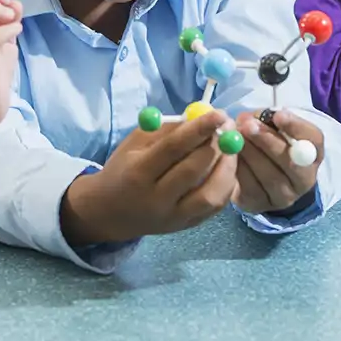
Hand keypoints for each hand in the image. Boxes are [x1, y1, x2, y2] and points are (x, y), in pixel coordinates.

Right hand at [60, 112, 238, 247]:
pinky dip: (226, 186)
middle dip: (216, 145)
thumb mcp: (134, 143)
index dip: (199, 129)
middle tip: (228, 127)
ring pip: (210, 195)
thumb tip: (200, 114)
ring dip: (227, 168)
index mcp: (138, 172)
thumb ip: (166, 129)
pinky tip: (226, 169)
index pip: (173, 148)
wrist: (110, 212)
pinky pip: (215, 208)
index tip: (219, 113)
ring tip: (230, 149)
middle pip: (194, 171)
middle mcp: (156, 199)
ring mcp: (173, 218)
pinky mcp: (186, 226)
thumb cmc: (123, 169)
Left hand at [229, 110, 323, 215]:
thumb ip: (265, 119)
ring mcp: (283, 197)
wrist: (261, 177)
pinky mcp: (260, 206)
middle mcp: (304, 179)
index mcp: (313, 153)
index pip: (313, 139)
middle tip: (247, 125)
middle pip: (290, 161)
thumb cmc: (270, 142)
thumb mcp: (273, 126)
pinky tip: (231, 157)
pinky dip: (238, 169)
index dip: (296, 127)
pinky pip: (248, 187)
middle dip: (266, 140)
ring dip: (249, 154)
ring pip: (268, 176)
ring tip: (235, 139)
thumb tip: (246, 119)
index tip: (277, 115)